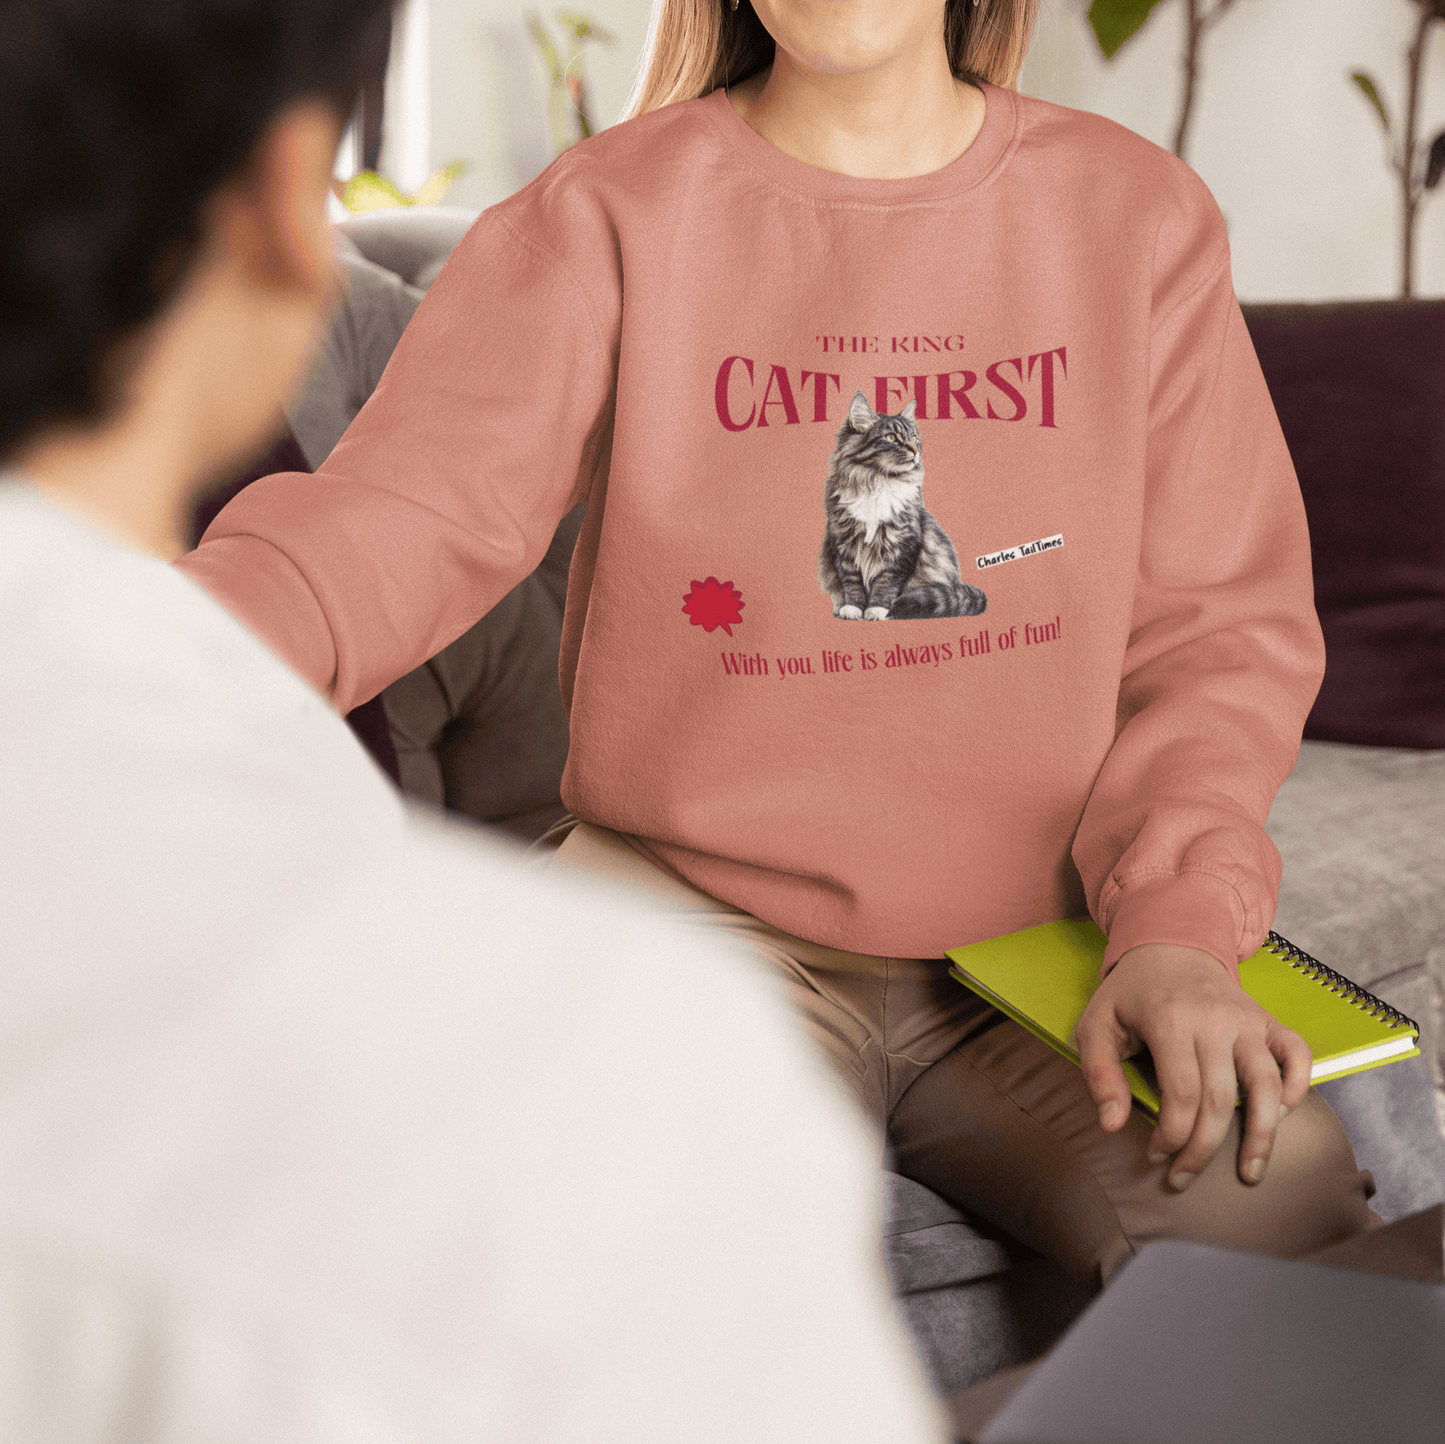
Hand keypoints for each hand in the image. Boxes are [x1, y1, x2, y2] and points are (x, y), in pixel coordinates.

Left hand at [1075, 943, 1312, 1190]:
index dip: (1172, 1134)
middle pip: (1221, 1099)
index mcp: (1170, 1019)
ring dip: (1263, 1135)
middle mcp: (1215, 1020)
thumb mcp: (1096, 1024)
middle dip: (1204, 1149)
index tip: (1157, 1154)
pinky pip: (1298, 1055)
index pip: (1182, 1094)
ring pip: (1269, 1085)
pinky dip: (1299, 1087)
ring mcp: (1248, 1020)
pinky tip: (1283, 1116)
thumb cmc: (1130, 994)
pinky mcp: (1268, 1020)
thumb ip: (1099, 1073)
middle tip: (1185, 1177)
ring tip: (1250, 1171)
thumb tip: (1111, 1125)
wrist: (1170, 945)